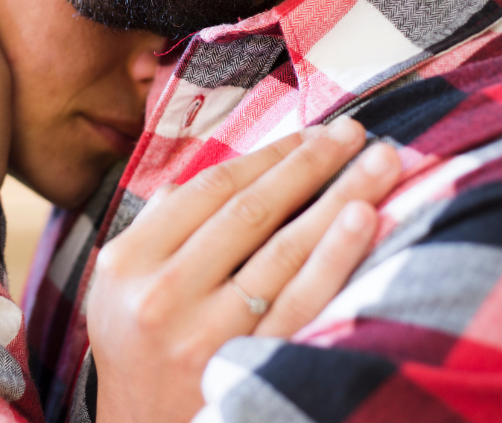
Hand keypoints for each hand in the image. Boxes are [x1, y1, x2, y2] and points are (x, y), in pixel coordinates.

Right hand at [86, 119, 401, 422]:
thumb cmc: (140, 348)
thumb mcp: (121, 284)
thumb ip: (163, 224)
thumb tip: (235, 169)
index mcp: (128, 262)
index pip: (209, 190)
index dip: (268, 156)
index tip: (311, 134)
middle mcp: (163, 295)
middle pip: (251, 211)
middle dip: (310, 164)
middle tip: (356, 133)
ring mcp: (206, 335)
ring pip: (283, 250)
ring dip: (338, 197)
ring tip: (381, 163)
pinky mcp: (247, 368)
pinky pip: (301, 301)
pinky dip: (336, 256)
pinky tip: (364, 219)